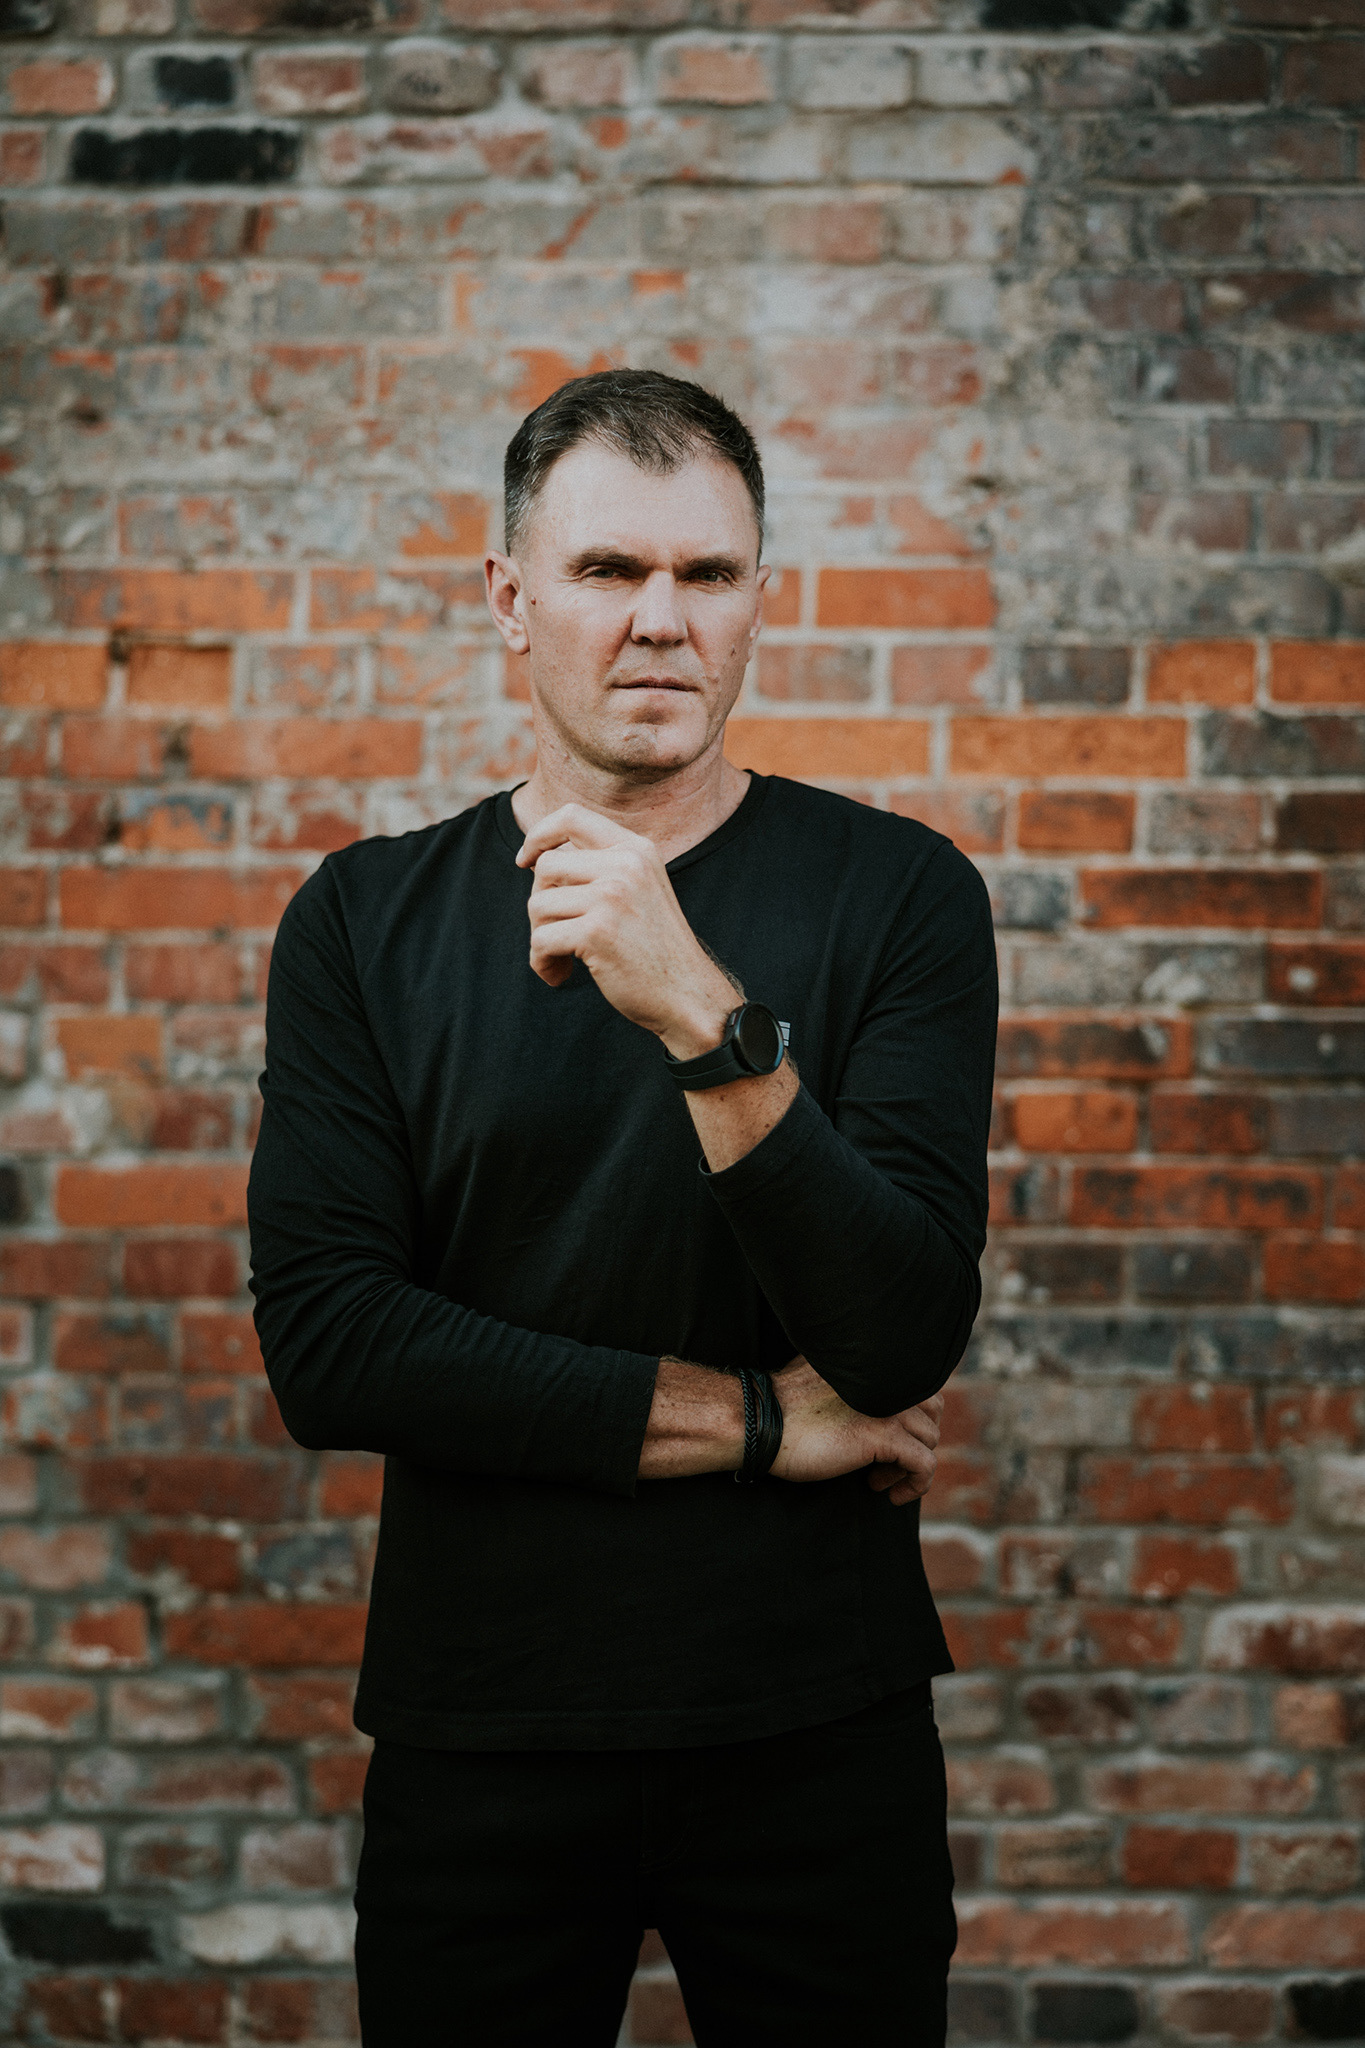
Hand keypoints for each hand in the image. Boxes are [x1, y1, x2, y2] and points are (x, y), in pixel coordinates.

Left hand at [516, 804, 735, 1055]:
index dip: (538, 835)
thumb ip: (601, 866)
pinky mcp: (597, 932)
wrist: (688, 995)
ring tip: (560, 958)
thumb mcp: (640, 889)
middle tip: (556, 932)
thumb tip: (539, 855)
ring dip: (540, 938)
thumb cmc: (655, 948)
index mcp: (636, 849)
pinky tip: (560, 975)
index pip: (571, 816)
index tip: (525, 861)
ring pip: (538, 904)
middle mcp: (626, 865)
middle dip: (540, 902)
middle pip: (546, 865)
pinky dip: (542, 962)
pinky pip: (541, 940)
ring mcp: (612, 897)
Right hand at [770, 1359, 940, 1508]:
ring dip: (909, 1465)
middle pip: (932, 1411)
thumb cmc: (783, 1407)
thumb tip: (866, 1396)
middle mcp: (887, 1380)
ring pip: (930, 1439)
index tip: (887, 1439)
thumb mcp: (824, 1379)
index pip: (918, 1386)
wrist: (761, 1422)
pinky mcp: (884, 1436)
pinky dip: (915, 1485)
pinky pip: (925, 1464)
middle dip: (915, 1438)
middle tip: (886, 1461)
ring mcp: (888, 1407)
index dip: (909, 1416)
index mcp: (874, 1365)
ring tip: (877, 1478)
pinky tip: (889, 1494)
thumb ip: (852, 1380)